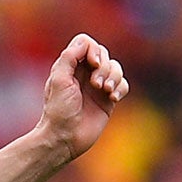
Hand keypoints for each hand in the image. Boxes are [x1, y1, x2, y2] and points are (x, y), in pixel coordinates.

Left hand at [38, 34, 128, 162]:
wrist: (64, 138)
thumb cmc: (58, 111)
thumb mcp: (59, 80)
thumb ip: (69, 58)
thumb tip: (84, 43)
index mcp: (70, 66)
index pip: (86, 43)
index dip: (93, 49)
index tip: (92, 64)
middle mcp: (84, 74)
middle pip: (103, 54)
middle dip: (104, 67)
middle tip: (96, 84)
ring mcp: (97, 86)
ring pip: (116, 68)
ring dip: (114, 77)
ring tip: (105, 91)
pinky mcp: (108, 99)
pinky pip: (123, 85)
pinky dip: (120, 88)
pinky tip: (113, 98)